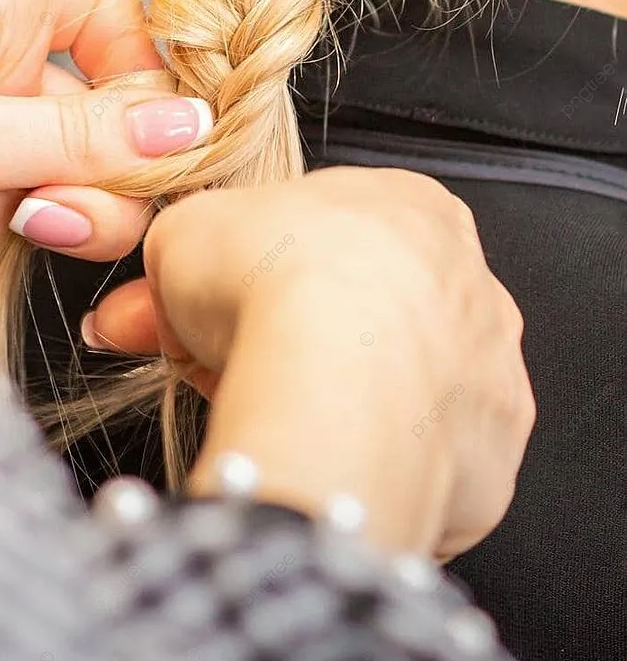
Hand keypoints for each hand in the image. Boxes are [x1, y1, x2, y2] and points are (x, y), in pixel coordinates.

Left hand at [0, 0, 211, 269]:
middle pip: (97, 100)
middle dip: (101, 162)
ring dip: (54, 204)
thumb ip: (76, 137)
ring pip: (61, 165)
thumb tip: (187, 125)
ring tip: (11, 224)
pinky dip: (0, 229)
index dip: (137, 53)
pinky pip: (13, 205)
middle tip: (68, 209)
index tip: (149, 124)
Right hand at [85, 168, 534, 560]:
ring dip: (325, 395)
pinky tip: (318, 455)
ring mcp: (487, 369)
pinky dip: (367, 457)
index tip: (203, 302)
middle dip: (277, 334)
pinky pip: (419, 457)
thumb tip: (170, 265)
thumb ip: (187, 241)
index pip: (324, 234)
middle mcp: (466, 278)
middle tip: (203, 360)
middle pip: (358, 307)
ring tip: (255, 412)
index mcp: (409, 203)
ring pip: (392, 383)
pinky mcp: (489, 456)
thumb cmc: (277, 286)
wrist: (333, 388)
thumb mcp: (187, 227)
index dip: (249, 270)